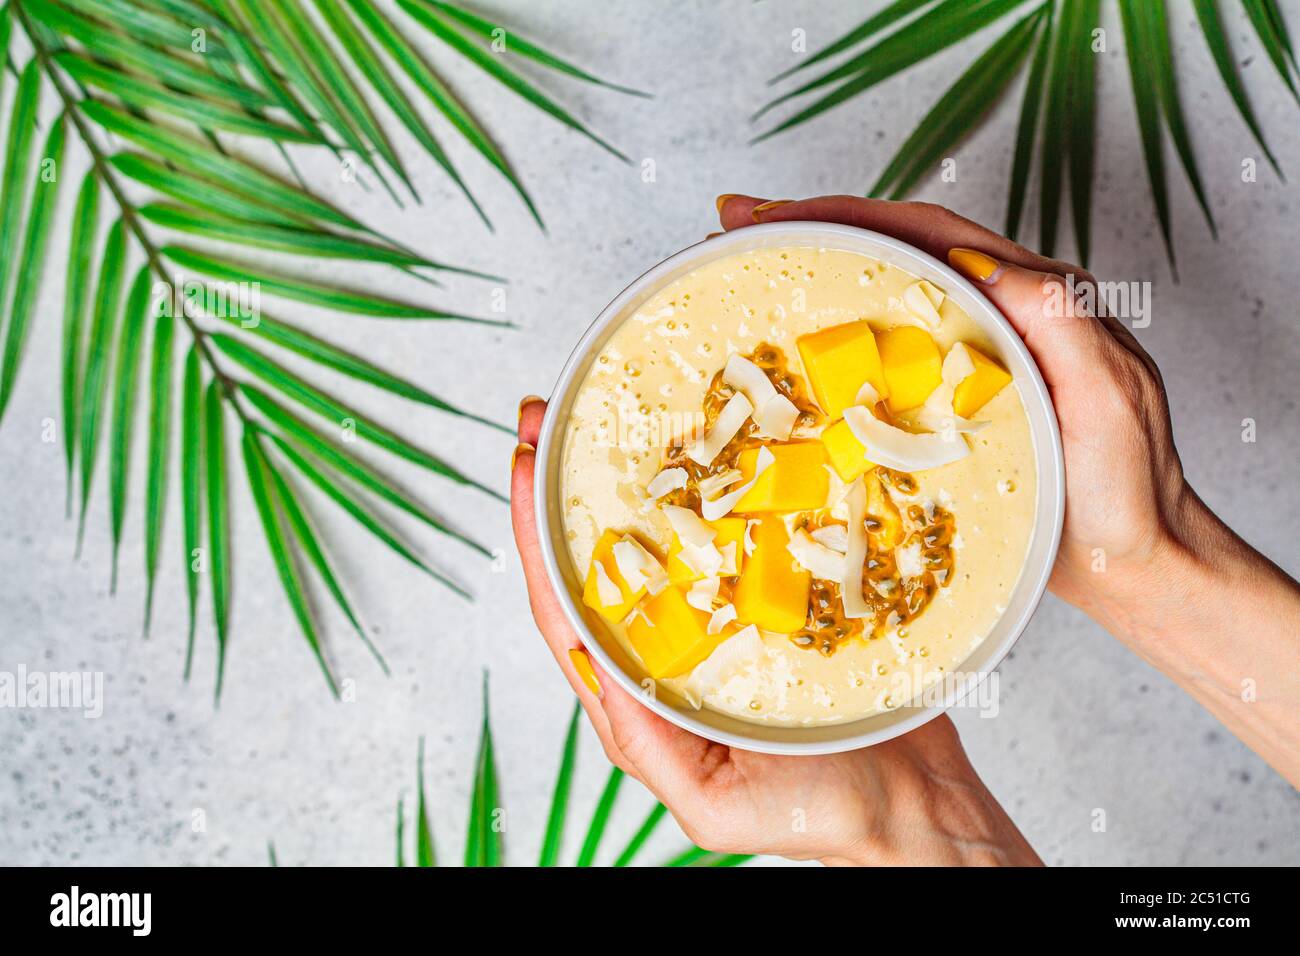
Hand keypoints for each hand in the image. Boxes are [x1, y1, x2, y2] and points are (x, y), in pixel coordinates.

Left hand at [511, 397, 1040, 865]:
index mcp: (642, 697)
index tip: (523, 466)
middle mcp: (674, 650)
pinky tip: (721, 446)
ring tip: (613, 413)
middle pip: (603, 559)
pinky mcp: (779, 601)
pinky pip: (743, 537)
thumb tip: (593, 671)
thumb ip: (647, 745)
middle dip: (566, 487)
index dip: (536, 539)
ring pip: (669, 537)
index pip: (567, 610)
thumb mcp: (713, 803)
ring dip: (637, 475)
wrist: (915, 807)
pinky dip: (725, 490)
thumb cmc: (817, 818)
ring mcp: (724, 620)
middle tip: (550, 415)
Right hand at [717, 194, 1185, 618]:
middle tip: (734, 226)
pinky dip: (838, 334)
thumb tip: (991, 267)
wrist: (1135, 562)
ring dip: (818, 272)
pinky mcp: (956, 402)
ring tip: (748, 265)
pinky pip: (889, 353)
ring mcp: (976, 356)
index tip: (773, 217)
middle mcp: (1003, 313)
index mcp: (1038, 297)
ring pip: (889, 293)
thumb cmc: (1128, 490)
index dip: (847, 215)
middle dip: (814, 227)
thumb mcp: (1110, 398)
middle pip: (897, 248)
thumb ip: (1063, 324)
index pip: (928, 233)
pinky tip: (795, 347)